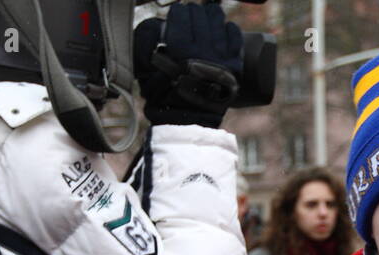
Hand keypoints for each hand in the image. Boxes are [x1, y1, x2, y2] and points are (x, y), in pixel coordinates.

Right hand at [134, 2, 243, 126]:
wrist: (187, 119)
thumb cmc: (163, 95)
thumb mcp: (144, 67)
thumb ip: (146, 40)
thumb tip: (159, 23)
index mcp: (178, 46)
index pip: (181, 14)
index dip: (178, 11)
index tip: (178, 13)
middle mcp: (201, 48)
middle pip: (199, 15)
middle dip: (193, 12)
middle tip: (191, 16)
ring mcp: (220, 56)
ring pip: (218, 21)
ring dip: (211, 15)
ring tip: (208, 16)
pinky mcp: (234, 65)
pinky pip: (234, 37)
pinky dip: (230, 29)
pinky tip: (224, 28)